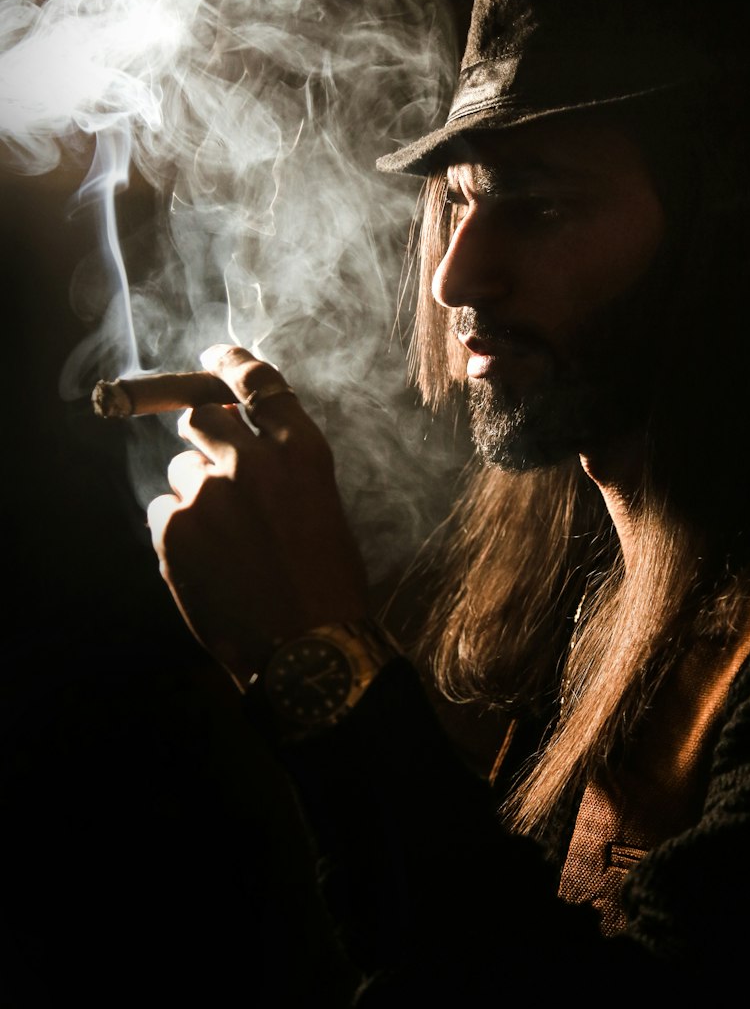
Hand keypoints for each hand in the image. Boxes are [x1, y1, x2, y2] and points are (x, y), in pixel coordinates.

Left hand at [146, 345, 368, 689]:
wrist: (306, 651)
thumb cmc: (327, 586)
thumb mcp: (323, 508)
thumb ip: (284, 466)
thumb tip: (245, 438)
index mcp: (303, 452)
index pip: (257, 383)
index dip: (230, 363)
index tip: (214, 357)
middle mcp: (253, 461)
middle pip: (203, 417)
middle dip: (206, 437)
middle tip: (217, 470)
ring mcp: (208, 492)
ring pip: (181, 470)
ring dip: (195, 493)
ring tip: (225, 543)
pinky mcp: (173, 528)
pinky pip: (163, 511)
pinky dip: (178, 533)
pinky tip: (208, 565)